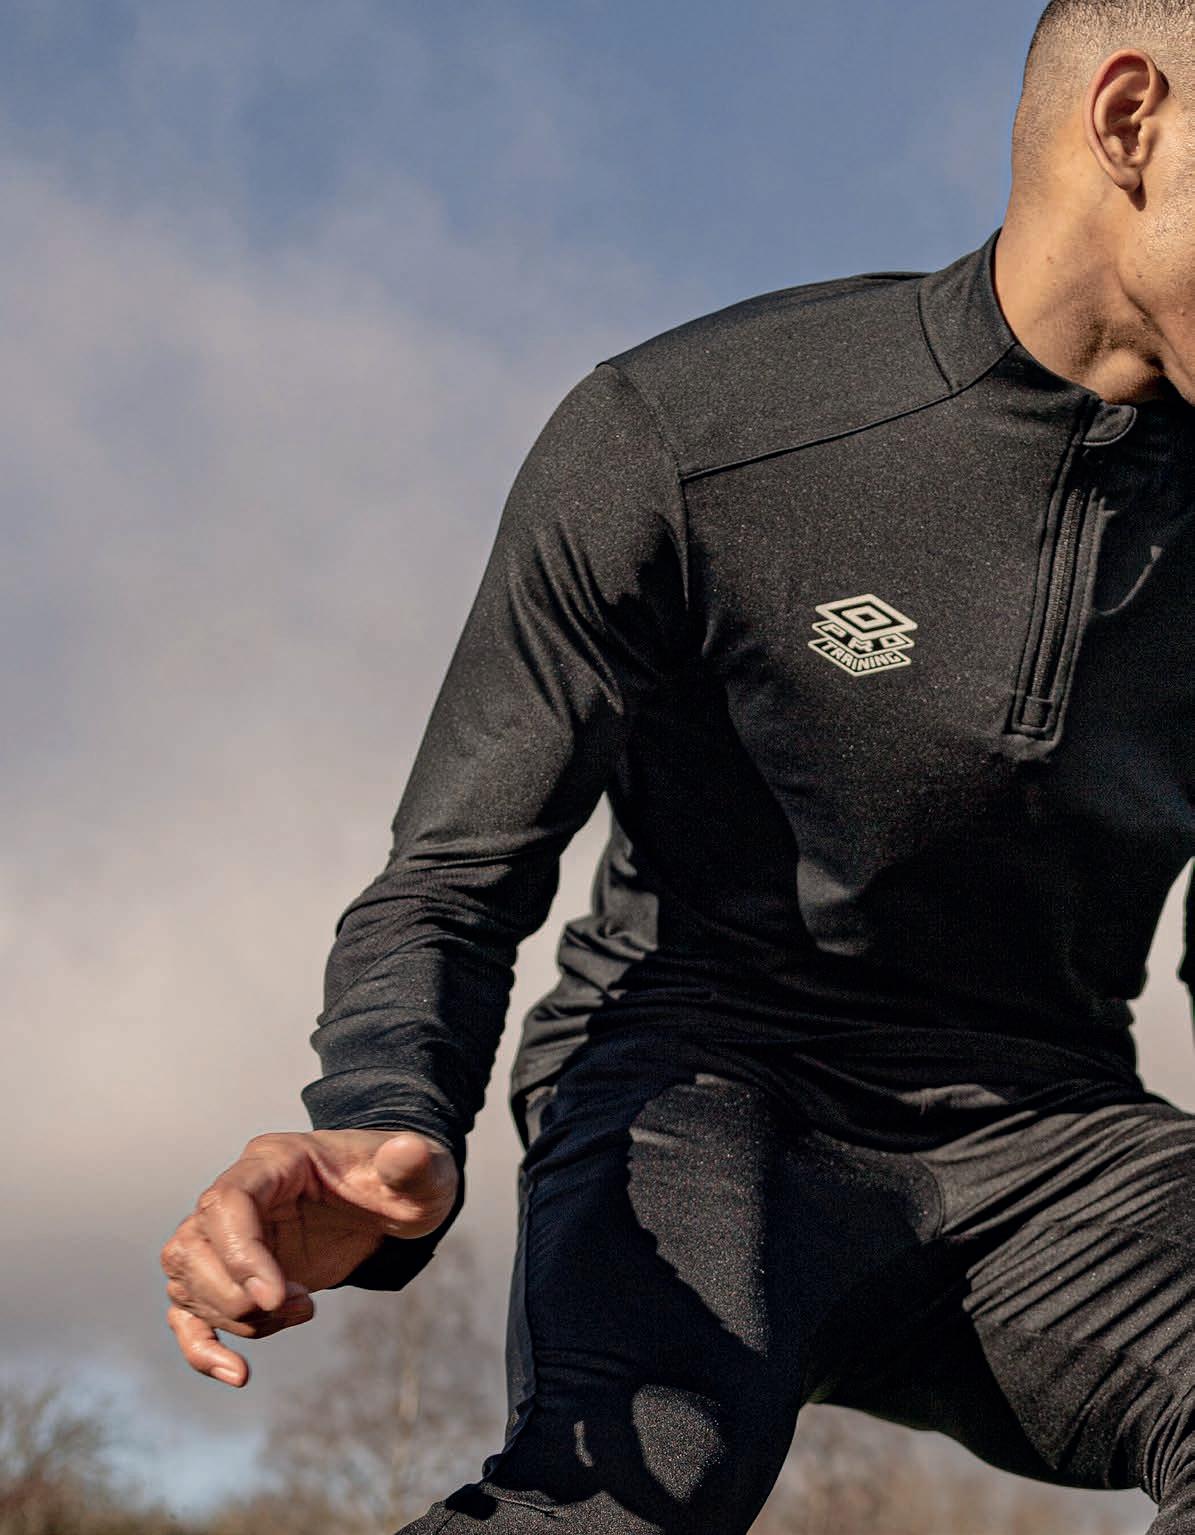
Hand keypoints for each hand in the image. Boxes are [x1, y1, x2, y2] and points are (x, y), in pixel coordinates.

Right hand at [159, 1128, 458, 1387]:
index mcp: (276, 1160)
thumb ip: (412, 1163)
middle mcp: (241, 1192)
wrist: (394, 1201)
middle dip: (237, 1294)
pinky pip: (190, 1312)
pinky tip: (237, 1374)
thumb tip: (408, 1152)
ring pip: (187, 1281)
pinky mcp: (235, 1275)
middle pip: (193, 1246)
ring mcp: (231, 1235)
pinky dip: (202, 1347)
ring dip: (235, 1318)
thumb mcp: (420, 1171)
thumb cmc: (403, 1181)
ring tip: (301, 1312)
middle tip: (301, 1306)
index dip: (240, 1253)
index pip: (227, 1201)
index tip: (278, 1298)